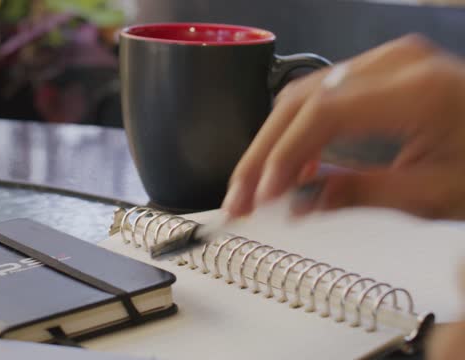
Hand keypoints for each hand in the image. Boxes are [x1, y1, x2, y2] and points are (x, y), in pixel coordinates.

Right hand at [222, 34, 464, 219]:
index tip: (260, 195)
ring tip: (254, 187)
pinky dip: (297, 133)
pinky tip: (289, 165)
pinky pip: (321, 97)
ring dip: (273, 143)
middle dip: (263, 152)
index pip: (322, 112)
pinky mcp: (379, 74)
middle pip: (302, 99)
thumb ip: (361, 195)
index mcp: (415, 89)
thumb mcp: (434, 193)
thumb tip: (300, 203)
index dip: (283, 154)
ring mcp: (385, 63)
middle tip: (239, 196)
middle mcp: (395, 63)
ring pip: (303, 96)